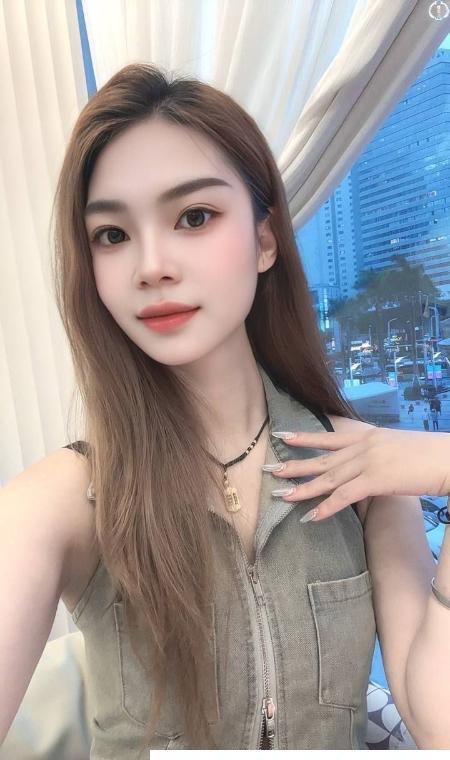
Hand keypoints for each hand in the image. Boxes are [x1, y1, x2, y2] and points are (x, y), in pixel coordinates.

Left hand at [269, 426, 449, 520]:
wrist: (448, 457)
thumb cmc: (429, 455)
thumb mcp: (397, 448)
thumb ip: (377, 454)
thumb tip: (368, 465)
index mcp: (367, 436)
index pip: (329, 437)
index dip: (304, 437)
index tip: (282, 437)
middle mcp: (363, 446)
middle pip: (321, 459)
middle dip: (294, 465)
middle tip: (269, 470)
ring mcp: (368, 462)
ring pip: (327, 478)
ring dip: (302, 488)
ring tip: (280, 496)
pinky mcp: (376, 480)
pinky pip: (344, 496)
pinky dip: (326, 508)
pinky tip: (311, 517)